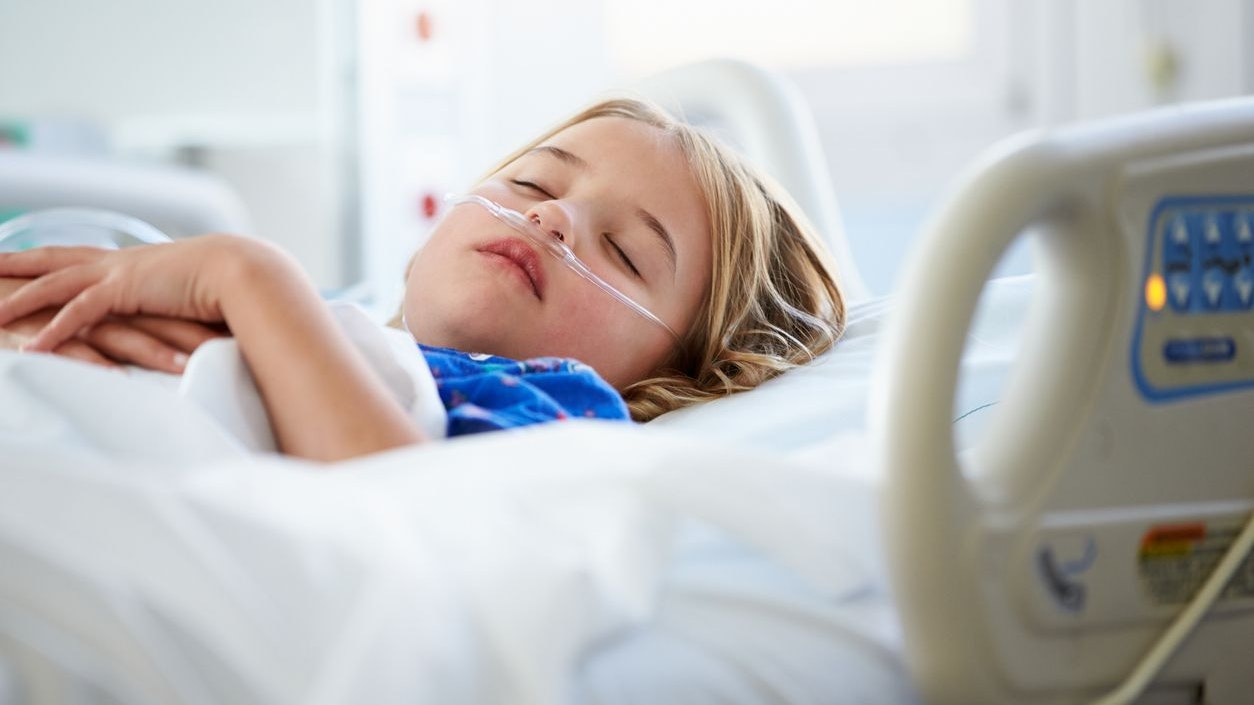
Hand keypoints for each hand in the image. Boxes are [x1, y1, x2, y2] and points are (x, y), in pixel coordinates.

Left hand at [0, 236, 259, 353]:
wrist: (247, 271)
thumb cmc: (230, 286)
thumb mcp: (191, 296)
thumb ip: (174, 307)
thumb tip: (178, 320)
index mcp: (133, 262)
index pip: (77, 256)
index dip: (45, 257)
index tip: (17, 255)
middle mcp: (119, 262)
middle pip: (53, 258)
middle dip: (14, 260)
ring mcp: (120, 272)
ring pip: (53, 283)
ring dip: (17, 299)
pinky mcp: (126, 289)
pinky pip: (79, 312)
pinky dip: (53, 330)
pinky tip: (31, 348)